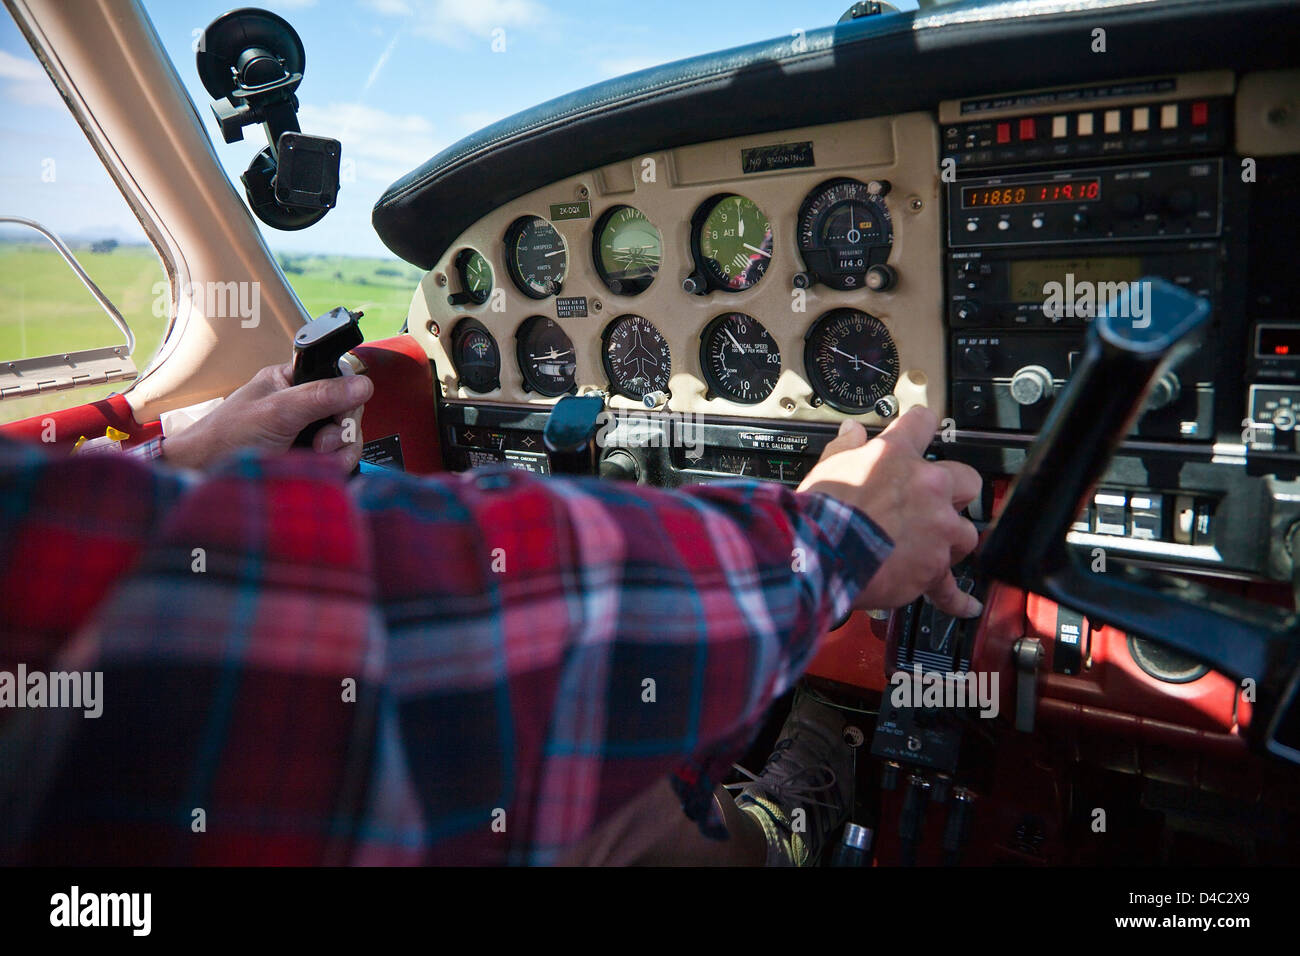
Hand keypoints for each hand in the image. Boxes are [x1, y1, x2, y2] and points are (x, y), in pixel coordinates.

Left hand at [160, 363, 373, 471]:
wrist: (204, 476)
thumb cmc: (225, 439)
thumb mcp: (277, 412)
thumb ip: (320, 395)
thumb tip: (362, 384)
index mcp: (290, 381)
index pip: (338, 378)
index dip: (346, 396)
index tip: (339, 414)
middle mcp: (301, 405)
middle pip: (348, 410)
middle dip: (341, 430)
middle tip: (320, 443)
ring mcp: (306, 433)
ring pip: (347, 437)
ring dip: (339, 452)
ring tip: (315, 458)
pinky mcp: (309, 458)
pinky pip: (340, 459)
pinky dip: (336, 466)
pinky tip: (319, 469)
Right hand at [798, 407, 982, 617]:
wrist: (819, 554)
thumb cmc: (820, 512)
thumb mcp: (827, 467)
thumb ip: (845, 447)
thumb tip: (852, 432)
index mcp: (896, 456)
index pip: (921, 423)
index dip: (921, 426)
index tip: (921, 431)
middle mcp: (926, 487)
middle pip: (966, 479)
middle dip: (954, 491)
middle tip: (935, 501)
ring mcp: (936, 528)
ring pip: (966, 532)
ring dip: (952, 540)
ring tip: (932, 548)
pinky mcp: (933, 568)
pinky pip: (952, 587)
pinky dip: (957, 598)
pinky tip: (966, 605)